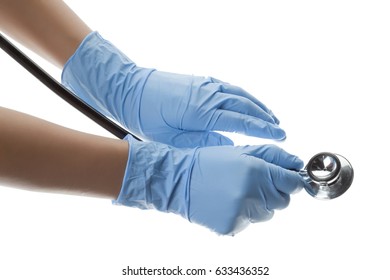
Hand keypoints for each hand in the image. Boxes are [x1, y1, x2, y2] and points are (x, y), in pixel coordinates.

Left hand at [62, 32, 285, 146]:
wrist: (130, 90)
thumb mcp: (173, 139)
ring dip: (257, 105)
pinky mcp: (201, 81)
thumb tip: (227, 144)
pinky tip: (248, 102)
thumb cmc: (147, 118)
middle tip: (280, 129)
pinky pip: (228, 87)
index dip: (262, 129)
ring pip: (239, 95)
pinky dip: (242, 95)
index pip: (240, 122)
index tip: (278, 135)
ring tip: (270, 116)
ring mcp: (205, 85)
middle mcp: (208, 96)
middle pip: (245, 106)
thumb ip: (203, 143)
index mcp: (202, 113)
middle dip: (265, 118)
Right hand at [114, 135, 305, 234]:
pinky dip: (243, 215)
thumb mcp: (241, 151)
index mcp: (256, 171)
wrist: (178, 181)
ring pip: (267, 214)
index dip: (291, 180)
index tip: (288, 180)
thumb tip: (297, 164)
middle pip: (283, 201)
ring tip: (236, 193)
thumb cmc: (209, 162)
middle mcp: (252, 194)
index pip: (293, 183)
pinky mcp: (232, 227)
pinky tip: (227, 204)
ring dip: (259, 205)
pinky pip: (249, 223)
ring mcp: (242, 213)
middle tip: (254, 183)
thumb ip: (273, 156)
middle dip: (274, 192)